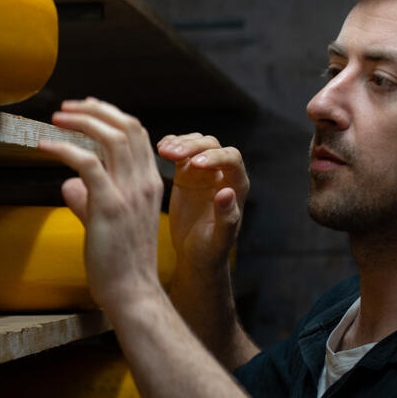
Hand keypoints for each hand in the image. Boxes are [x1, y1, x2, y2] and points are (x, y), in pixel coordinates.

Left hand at [38, 98, 165, 312]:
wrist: (132, 293)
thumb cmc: (121, 265)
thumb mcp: (107, 224)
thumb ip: (89, 200)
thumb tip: (68, 186)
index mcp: (149, 184)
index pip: (137, 134)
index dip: (111, 115)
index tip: (86, 109)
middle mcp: (143, 183)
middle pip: (126, 126)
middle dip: (95, 109)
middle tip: (68, 107)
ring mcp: (128, 193)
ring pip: (109, 137)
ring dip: (80, 121)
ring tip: (56, 117)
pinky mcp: (109, 206)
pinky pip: (86, 163)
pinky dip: (64, 148)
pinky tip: (44, 146)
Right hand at [157, 133, 248, 276]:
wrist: (193, 255)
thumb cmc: (210, 251)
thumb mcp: (218, 239)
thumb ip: (227, 218)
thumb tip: (226, 192)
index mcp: (236, 186)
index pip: (232, 159)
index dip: (215, 157)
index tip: (194, 165)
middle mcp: (222, 173)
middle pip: (211, 145)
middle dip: (193, 146)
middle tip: (171, 154)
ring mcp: (203, 171)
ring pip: (196, 143)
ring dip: (180, 143)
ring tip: (163, 151)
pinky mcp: (185, 173)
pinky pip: (180, 151)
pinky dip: (171, 145)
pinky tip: (159, 148)